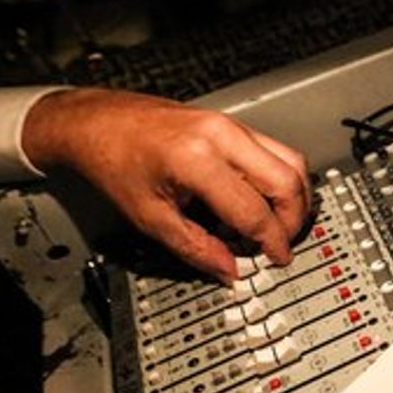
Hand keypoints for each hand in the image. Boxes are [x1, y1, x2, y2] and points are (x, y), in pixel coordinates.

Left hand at [23, 88, 310, 282]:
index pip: (254, 210)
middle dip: (293, 220)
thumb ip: (196, 248)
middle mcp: (222, 136)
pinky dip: (281, 178)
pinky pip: (277, 150)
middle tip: (281, 243)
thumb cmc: (114, 162)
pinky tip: (264, 199)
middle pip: (287, 181)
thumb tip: (229, 270)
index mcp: (197, 160)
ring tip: (280, 223)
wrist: (97, 123)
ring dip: (295, 197)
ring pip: (292, 161)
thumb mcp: (150, 217)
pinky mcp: (234, 123)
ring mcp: (232, 125)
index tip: (275, 259)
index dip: (271, 242)